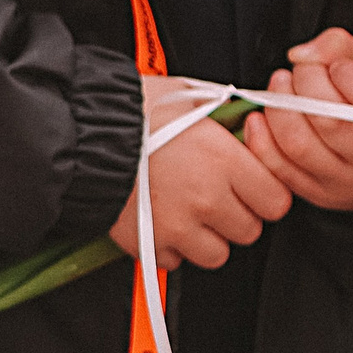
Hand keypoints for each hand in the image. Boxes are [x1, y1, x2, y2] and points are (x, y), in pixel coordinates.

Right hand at [110, 75, 291, 269]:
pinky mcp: (151, 243)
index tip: (250, 186)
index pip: (276, 200)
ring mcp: (180, 225)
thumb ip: (220, 109)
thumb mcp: (182, 92)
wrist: (76, 134)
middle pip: (249, 230)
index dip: (264, 193)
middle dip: (234, 215)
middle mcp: (206, 196)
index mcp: (222, 158)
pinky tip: (159, 220)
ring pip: (218, 253)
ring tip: (185, 211)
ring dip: (206, 237)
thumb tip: (242, 115)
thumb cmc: (126, 110)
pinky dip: (171, 246)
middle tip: (212, 195)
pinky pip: (177, 260)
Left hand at [241, 28, 352, 212]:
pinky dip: (260, 136)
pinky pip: (278, 167)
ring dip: (279, 104)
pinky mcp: (320, 196)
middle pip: (330, 118)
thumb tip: (300, 56)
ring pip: (299, 143)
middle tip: (303, 70)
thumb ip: (341, 47)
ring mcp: (351, 186)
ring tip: (282, 84)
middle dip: (306, 81)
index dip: (347, 72)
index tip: (338, 66)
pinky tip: (263, 115)